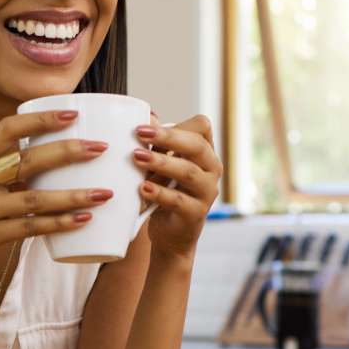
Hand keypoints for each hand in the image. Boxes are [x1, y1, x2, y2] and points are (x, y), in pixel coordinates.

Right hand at [0, 110, 113, 286]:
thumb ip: (6, 168)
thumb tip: (56, 150)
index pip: (7, 129)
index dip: (40, 120)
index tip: (72, 115)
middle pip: (27, 160)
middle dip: (67, 152)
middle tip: (99, 149)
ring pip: (34, 199)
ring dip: (72, 196)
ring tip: (103, 193)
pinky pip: (29, 228)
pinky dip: (58, 224)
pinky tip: (82, 220)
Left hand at [132, 114, 221, 259]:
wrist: (170, 233)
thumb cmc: (163, 190)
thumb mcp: (158, 164)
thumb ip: (155, 142)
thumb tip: (147, 115)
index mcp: (204, 151)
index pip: (201, 126)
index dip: (176, 123)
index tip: (143, 125)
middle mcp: (211, 169)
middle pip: (197, 146)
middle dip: (168, 137)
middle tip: (139, 133)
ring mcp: (207, 192)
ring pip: (188, 172)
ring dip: (161, 163)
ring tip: (137, 158)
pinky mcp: (196, 213)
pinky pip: (179, 200)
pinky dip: (159, 193)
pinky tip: (142, 188)